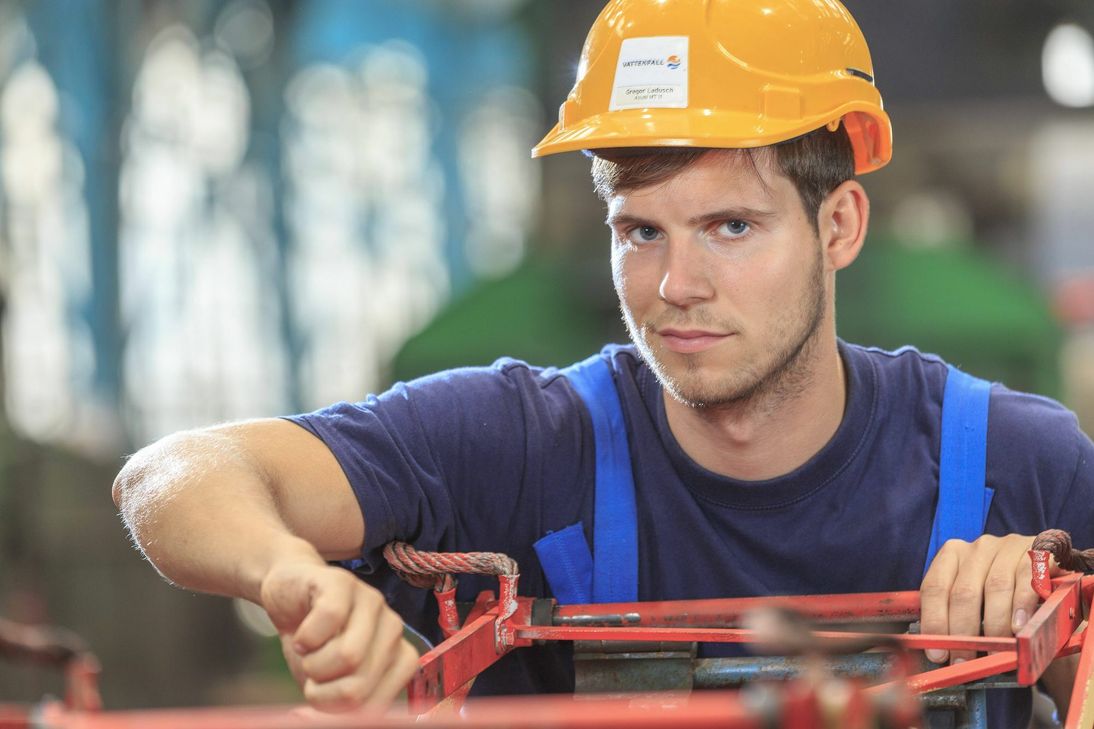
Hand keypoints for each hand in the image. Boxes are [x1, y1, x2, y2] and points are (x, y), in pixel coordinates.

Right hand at [259, 560, 419, 711]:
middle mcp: (393, 629)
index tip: (321, 696)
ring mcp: (372, 602)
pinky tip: (303, 633)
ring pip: (348, 656)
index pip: (377, 705)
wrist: (289, 599)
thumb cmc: (315, 646)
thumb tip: (334, 722)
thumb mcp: (330, 685)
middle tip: (313, 669)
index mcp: (398, 658)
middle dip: (322, 690)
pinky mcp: (344, 582)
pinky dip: (304, 638)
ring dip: (313, 663)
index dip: (336, 711)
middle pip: (359, 686)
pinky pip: (328, 621)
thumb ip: (345, 709)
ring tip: (309, 651)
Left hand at [920, 534, 1051, 663]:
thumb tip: (944, 653)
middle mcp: (976, 548)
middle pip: (963, 592)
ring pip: (995, 588)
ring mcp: (1007, 547)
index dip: (934, 622)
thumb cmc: (1003, 590)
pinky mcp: (1037, 552)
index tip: (938, 654)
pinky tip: (1019, 627)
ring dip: (995, 625)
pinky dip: (1021, 606)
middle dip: (963, 632)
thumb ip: (959, 615)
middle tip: (966, 661)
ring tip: (996, 651)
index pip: (934, 588)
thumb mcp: (976, 596)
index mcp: (952, 555)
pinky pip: (1027, 581)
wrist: (1045, 569)